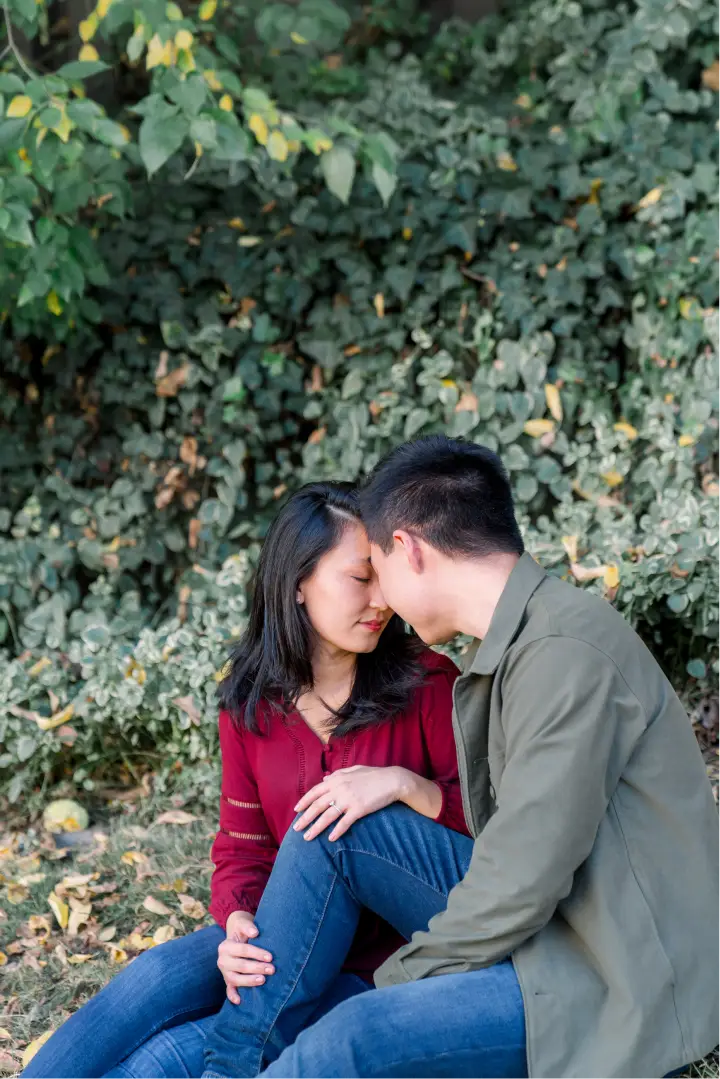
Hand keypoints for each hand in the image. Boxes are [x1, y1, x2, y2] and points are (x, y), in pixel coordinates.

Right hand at [217, 911, 274, 1003]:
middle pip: (241, 966)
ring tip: (263, 980)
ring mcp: (224, 972)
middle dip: (257, 968)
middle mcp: (222, 960)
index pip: (243, 950)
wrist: (235, 936)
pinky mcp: (227, 980)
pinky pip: (228, 989)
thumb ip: (248, 927)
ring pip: (235, 979)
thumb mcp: (243, 924)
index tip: (270, 957)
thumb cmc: (242, 930)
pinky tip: (239, 1001)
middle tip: (272, 969)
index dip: (257, 953)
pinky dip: (232, 996)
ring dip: (249, 981)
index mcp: (225, 946)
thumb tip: (255, 933)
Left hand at [293, 765, 410, 841]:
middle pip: (317, 806)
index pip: (315, 792)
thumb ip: (337, 774)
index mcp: (336, 779)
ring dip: (316, 828)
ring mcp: (348, 800)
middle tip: (296, 829)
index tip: (296, 811)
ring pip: (327, 816)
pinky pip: (344, 823)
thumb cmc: (373, 775)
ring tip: (308, 838)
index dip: (304, 802)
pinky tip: (330, 839)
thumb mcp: (353, 770)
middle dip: (305, 818)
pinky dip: (337, 831)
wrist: (392, 780)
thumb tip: (324, 780)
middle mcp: (339, 789)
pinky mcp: (359, 809)